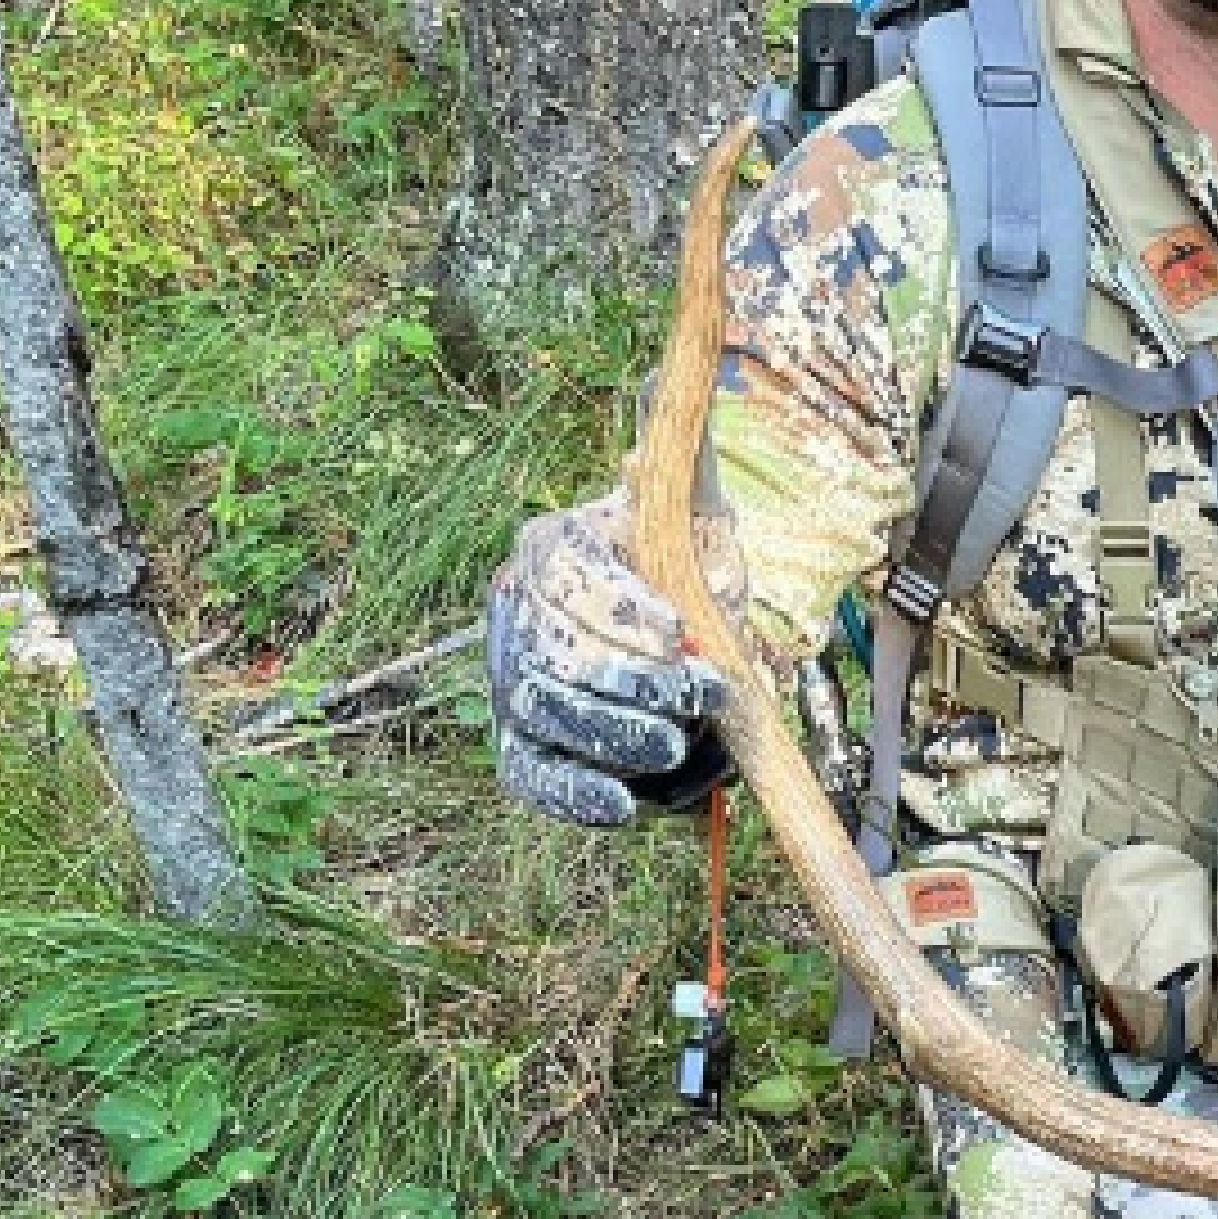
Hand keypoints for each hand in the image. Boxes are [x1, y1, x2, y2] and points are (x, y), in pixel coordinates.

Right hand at [486, 488, 737, 826]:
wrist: (685, 618)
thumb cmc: (687, 563)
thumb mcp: (694, 512)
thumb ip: (680, 473)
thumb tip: (668, 412)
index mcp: (554, 545)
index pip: (568, 571)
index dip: (621, 607)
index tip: (679, 633)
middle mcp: (519, 612)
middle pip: (553, 653)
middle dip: (630, 683)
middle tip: (701, 697)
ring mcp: (516, 680)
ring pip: (545, 715)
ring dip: (615, 737)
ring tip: (674, 744)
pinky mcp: (527, 743)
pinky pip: (535, 775)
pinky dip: (577, 795)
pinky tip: (621, 806)